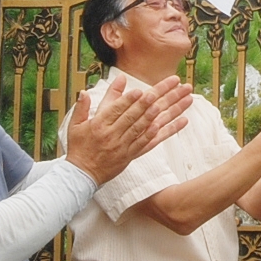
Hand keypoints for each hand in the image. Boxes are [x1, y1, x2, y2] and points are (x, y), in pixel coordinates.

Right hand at [66, 74, 192, 185]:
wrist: (82, 176)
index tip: (144, 91)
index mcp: (100, 125)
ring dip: (170, 110)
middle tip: (173, 85)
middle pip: (139, 113)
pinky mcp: (134, 154)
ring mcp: (126, 145)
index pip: (118, 110)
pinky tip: (181, 121)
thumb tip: (87, 90)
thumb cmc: (79, 147)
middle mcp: (114, 134)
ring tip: (185, 98)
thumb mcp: (76, 125)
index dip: (131, 100)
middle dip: (158, 97)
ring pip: (151, 125)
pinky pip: (154, 141)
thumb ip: (83, 106)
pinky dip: (168, 131)